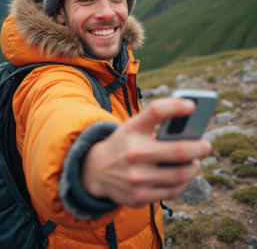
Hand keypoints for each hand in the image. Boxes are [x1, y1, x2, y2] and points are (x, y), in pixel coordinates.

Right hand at [81, 97, 211, 206]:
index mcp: (133, 129)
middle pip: (178, 151)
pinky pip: (172, 191)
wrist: (96, 169)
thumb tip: (192, 131)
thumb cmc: (125, 143)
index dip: (176, 106)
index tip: (193, 105)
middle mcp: (134, 152)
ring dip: (194, 168)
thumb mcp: (134, 127)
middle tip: (207, 146)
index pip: (156, 111)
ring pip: (180, 175)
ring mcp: (136, 177)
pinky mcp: (138, 197)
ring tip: (197, 162)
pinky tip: (184, 176)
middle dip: (200, 149)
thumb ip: (159, 125)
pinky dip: (183, 183)